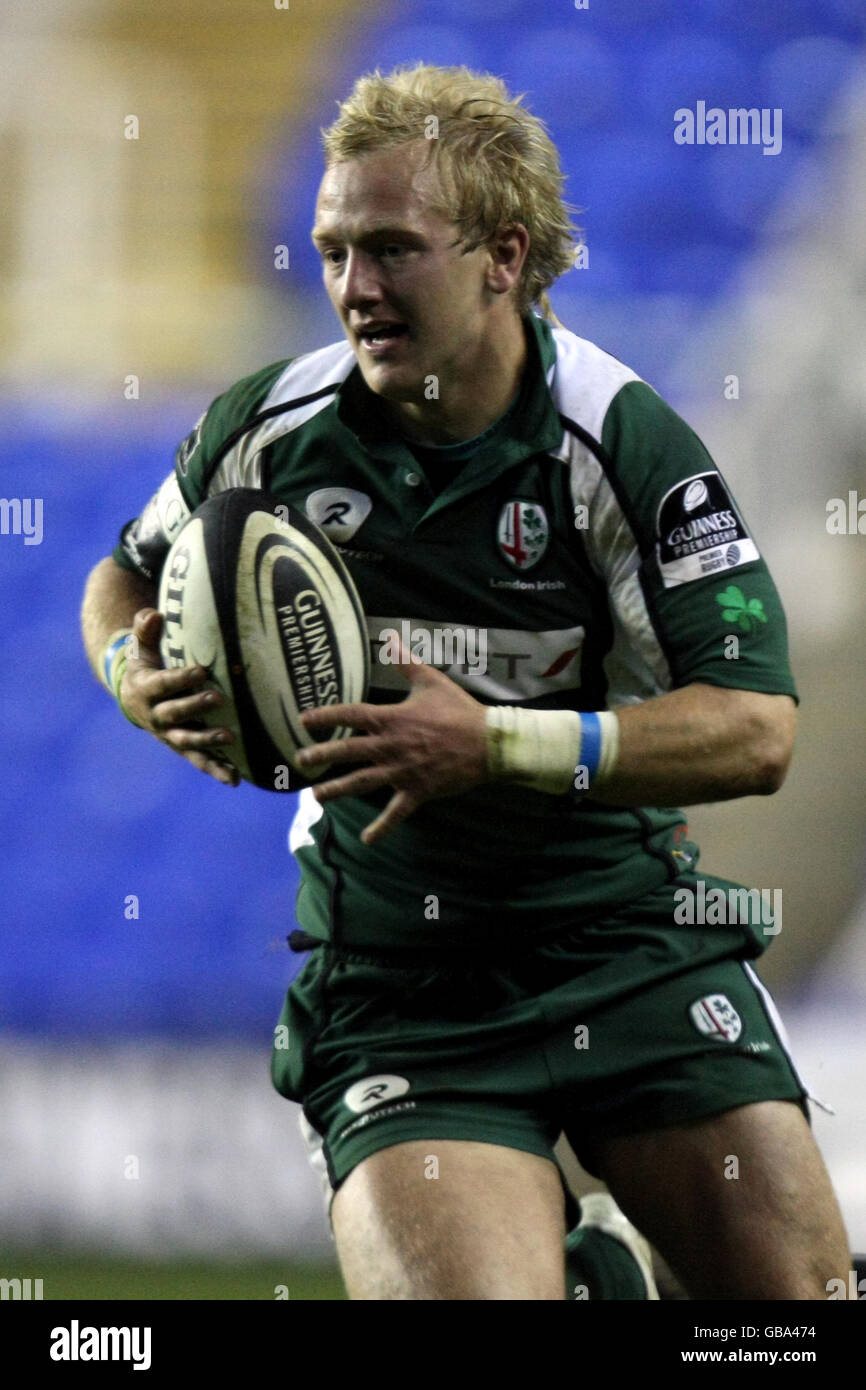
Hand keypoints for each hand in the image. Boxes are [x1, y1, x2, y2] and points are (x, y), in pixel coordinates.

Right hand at [119, 608, 239, 785]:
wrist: (135, 697)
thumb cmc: (146, 665)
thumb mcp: (142, 646)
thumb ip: (145, 629)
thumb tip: (152, 614)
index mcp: (146, 689)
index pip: (162, 684)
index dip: (179, 679)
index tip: (200, 671)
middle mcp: (156, 716)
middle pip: (175, 714)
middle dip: (195, 707)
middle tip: (219, 699)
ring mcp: (170, 735)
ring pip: (187, 741)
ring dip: (207, 741)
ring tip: (230, 738)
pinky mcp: (184, 747)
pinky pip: (200, 761)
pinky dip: (216, 770)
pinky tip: (235, 779)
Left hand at [296, 641, 488, 843]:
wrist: (487, 742)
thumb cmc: (458, 710)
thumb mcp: (431, 680)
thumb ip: (405, 661)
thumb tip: (390, 636)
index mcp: (391, 719)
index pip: (350, 715)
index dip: (325, 715)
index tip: (303, 719)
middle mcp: (390, 746)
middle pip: (348, 751)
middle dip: (321, 755)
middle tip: (300, 760)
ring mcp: (401, 771)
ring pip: (362, 782)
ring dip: (338, 790)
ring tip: (317, 796)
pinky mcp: (416, 791)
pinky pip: (395, 812)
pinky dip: (382, 828)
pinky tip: (367, 841)